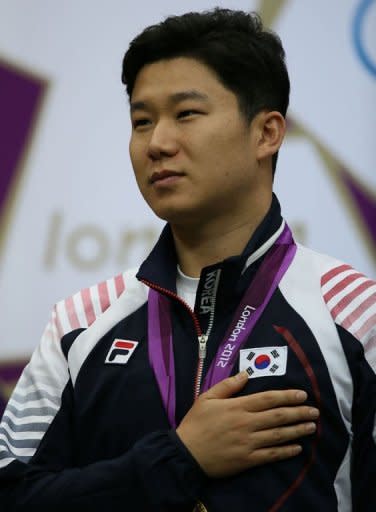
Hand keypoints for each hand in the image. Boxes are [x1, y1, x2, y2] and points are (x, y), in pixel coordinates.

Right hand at [176, 371, 318, 477]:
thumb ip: (227, 386)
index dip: (287, 396)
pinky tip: (297, 448)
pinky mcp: (247, 459)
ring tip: (311, 427)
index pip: (268, 398)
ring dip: (297, 430)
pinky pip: (271, 454)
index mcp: (237, 406)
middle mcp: (246, 423)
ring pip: (278, 435)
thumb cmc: (196, 423)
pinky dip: (286, 451)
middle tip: (314, 411)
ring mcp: (248, 442)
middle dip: (298, 412)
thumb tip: (246, 374)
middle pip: (278, 416)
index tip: (302, 395)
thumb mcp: (207, 398)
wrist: (186, 454)